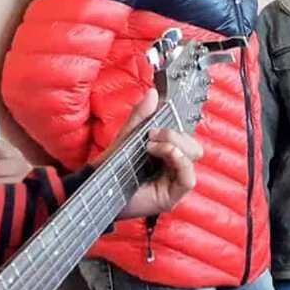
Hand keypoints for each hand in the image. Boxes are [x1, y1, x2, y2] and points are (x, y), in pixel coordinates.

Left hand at [114, 89, 203, 219]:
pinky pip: (188, 178)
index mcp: (165, 152)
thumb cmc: (111, 168)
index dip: (177, 123)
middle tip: (152, 134)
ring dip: (175, 144)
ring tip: (151, 146)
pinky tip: (168, 154)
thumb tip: (153, 93)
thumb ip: (140, 116)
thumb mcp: (126, 137)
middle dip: (175, 134)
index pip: (184, 135)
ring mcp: (173, 181)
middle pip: (193, 145)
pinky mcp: (172, 195)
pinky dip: (180, 161)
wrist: (97, 189)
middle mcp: (173, 166)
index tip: (160, 114)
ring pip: (193, 156)